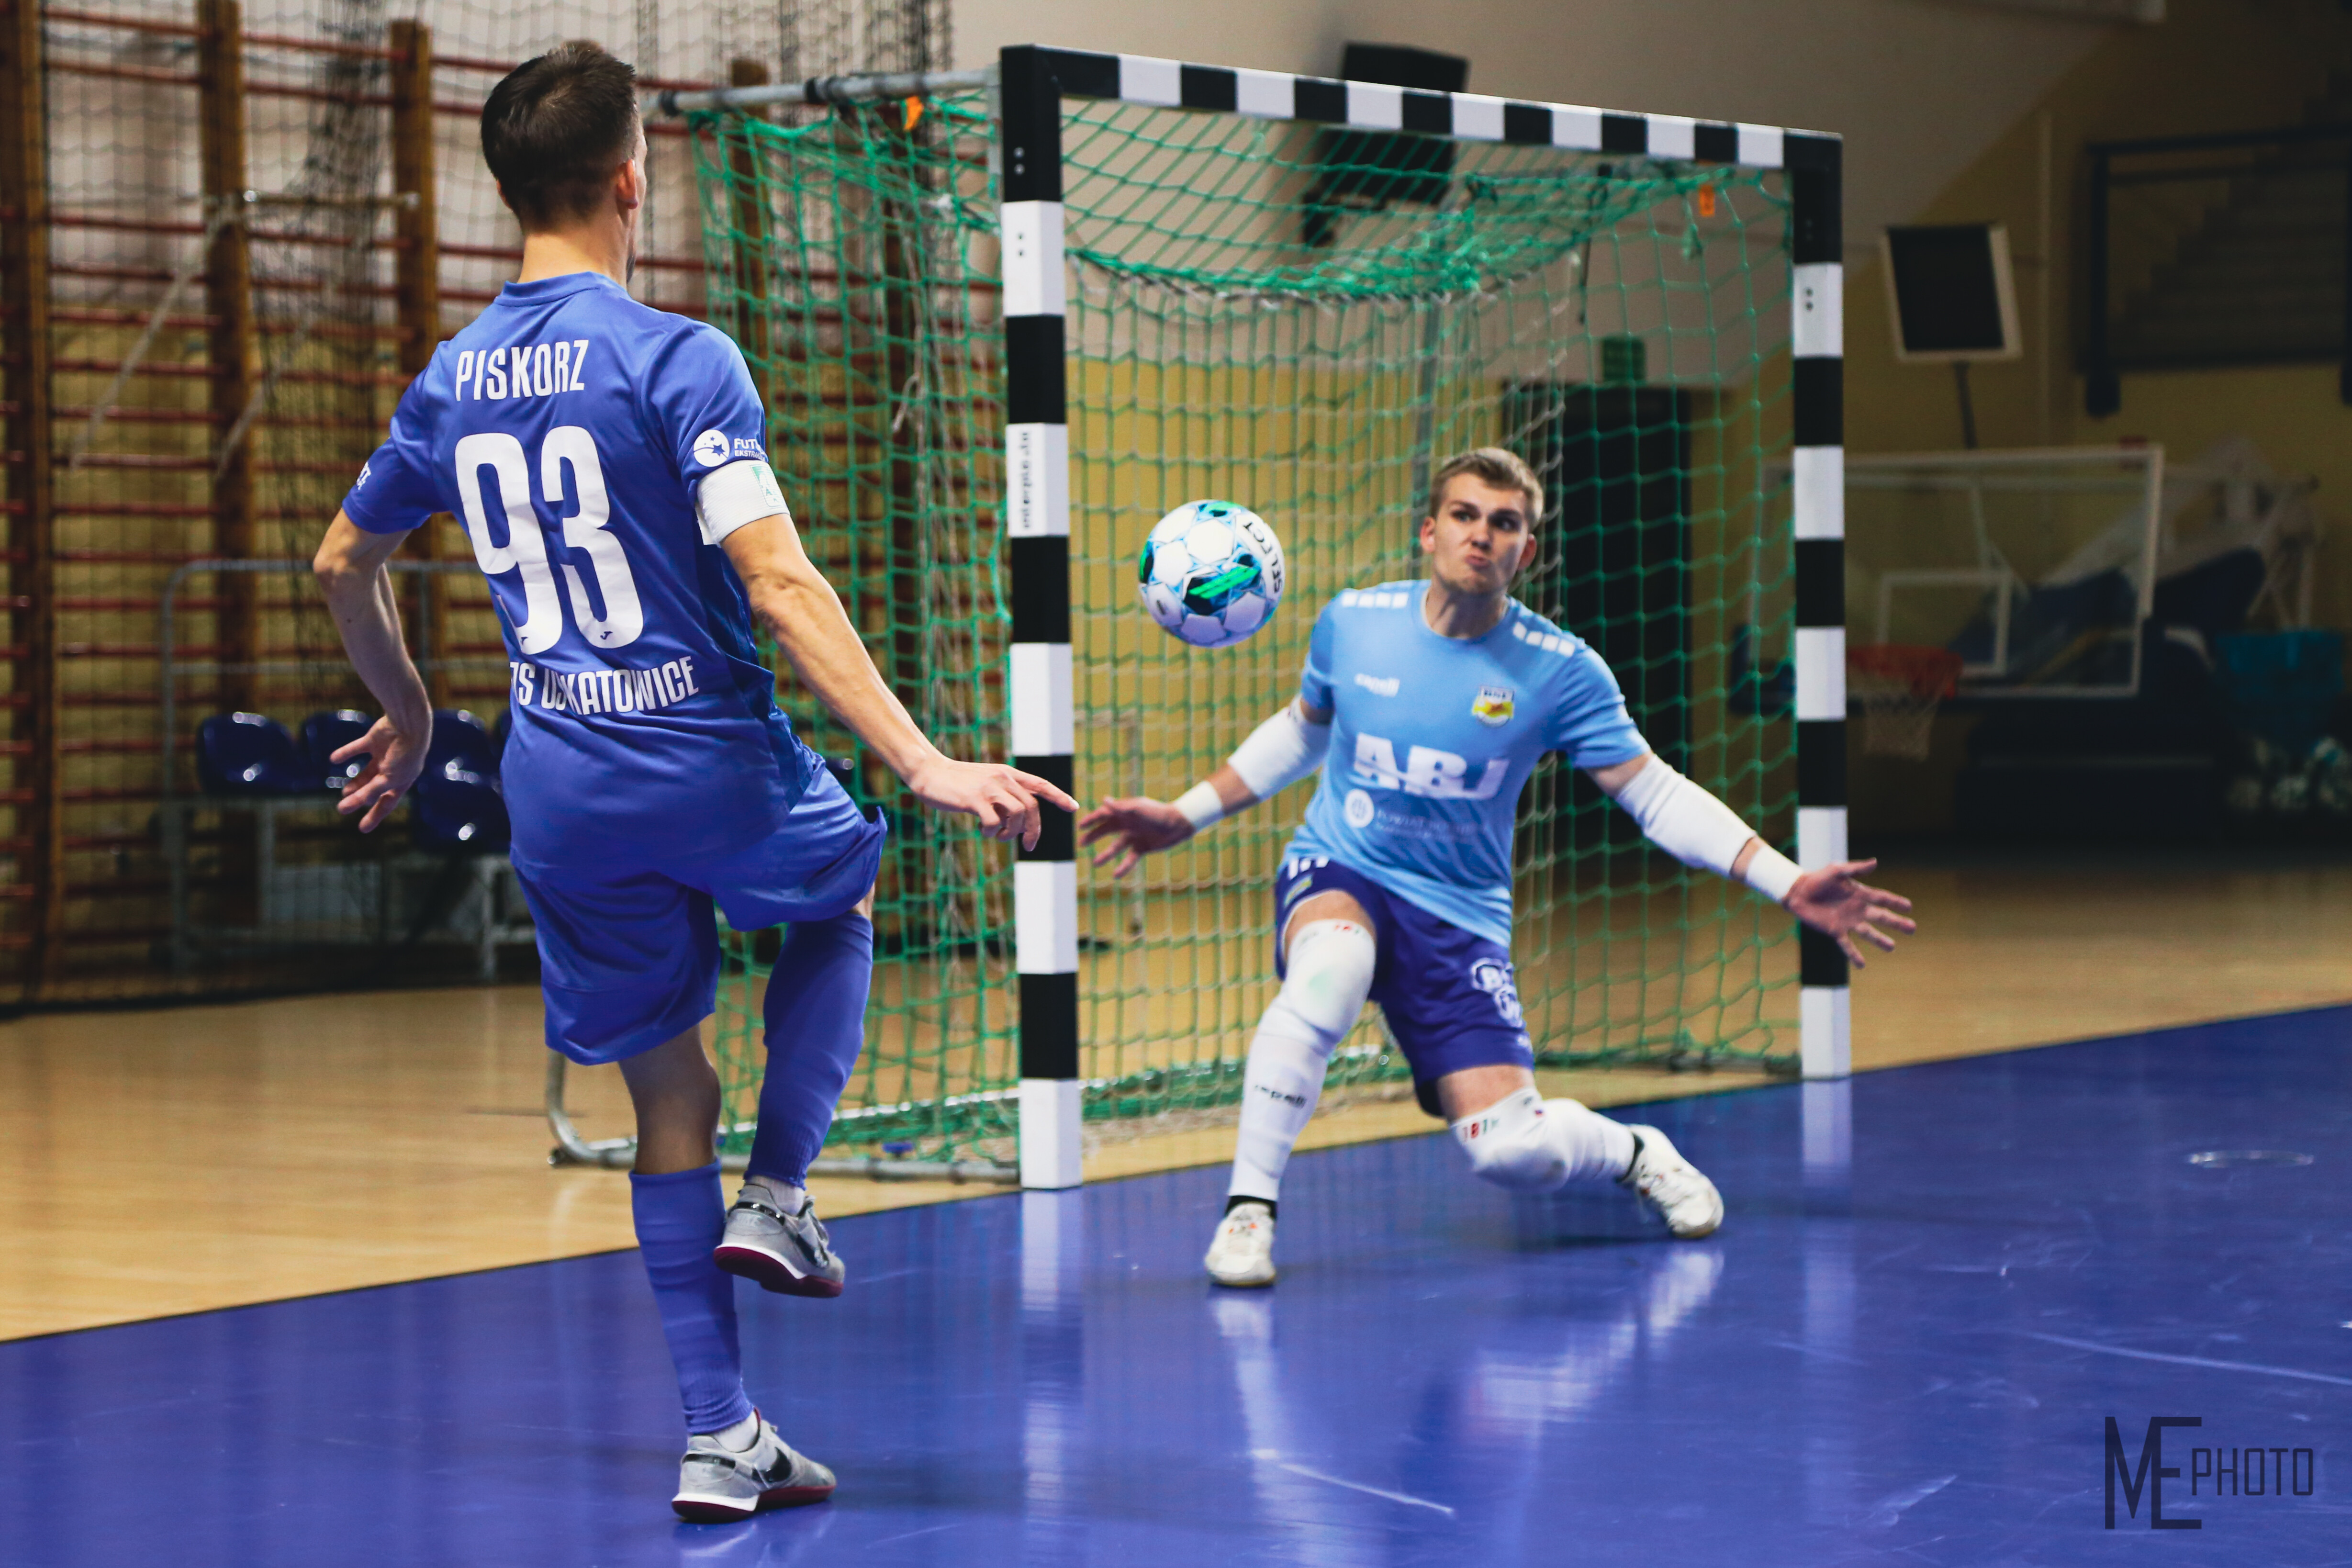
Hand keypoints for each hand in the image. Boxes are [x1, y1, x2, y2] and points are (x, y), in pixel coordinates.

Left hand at [332, 712, 430, 833]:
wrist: (408, 724)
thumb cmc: (404, 754)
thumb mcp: (389, 778)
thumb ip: (371, 790)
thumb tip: (351, 804)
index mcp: (402, 780)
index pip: (387, 802)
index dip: (375, 815)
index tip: (362, 829)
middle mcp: (394, 768)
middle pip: (375, 788)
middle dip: (361, 798)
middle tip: (343, 808)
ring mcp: (385, 754)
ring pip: (367, 770)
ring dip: (355, 781)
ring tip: (342, 791)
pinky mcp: (376, 739)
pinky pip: (358, 748)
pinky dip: (346, 753)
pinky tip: (334, 759)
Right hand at [905, 755, 1077, 849]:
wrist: (929, 773)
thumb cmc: (957, 783)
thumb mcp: (985, 785)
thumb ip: (1002, 797)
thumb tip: (1014, 822)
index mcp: (1008, 774)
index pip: (1041, 784)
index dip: (1059, 796)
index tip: (1074, 807)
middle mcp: (1003, 778)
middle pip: (1032, 806)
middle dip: (1034, 830)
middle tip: (1029, 846)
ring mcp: (989, 788)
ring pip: (1018, 814)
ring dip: (1012, 832)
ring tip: (998, 836)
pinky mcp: (974, 799)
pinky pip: (994, 822)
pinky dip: (992, 832)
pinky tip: (983, 831)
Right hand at [1077, 796, 1193, 876]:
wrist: (1178, 824)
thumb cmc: (1158, 813)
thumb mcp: (1138, 809)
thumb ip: (1120, 808)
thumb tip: (1104, 800)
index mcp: (1125, 812)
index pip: (1104, 815)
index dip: (1091, 820)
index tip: (1080, 826)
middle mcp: (1128, 824)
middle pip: (1106, 830)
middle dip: (1093, 836)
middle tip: (1081, 844)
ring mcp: (1135, 836)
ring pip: (1116, 846)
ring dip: (1106, 855)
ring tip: (1096, 863)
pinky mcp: (1142, 847)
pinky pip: (1130, 858)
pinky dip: (1123, 867)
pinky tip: (1115, 875)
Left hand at [1785, 858, 1915, 966]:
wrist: (1799, 892)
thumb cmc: (1818, 879)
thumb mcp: (1837, 870)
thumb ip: (1855, 868)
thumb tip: (1875, 862)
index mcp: (1861, 894)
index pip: (1882, 898)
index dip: (1895, 902)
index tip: (1909, 907)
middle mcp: (1858, 909)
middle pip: (1881, 917)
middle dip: (1896, 922)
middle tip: (1912, 928)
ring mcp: (1848, 922)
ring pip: (1868, 933)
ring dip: (1879, 940)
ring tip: (1891, 947)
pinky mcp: (1835, 931)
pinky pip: (1846, 945)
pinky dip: (1854, 955)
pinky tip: (1862, 964)